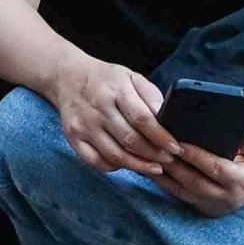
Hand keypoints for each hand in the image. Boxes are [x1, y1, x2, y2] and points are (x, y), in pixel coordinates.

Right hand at [48, 52, 183, 179]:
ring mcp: (84, 125)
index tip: (175, 147)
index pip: (142, 118)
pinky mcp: (73, 138)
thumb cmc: (106, 79)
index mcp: (116, 90)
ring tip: (155, 168)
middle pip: (130, 140)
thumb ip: (150, 94)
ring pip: (114, 155)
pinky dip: (114, 167)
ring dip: (138, 165)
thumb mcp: (130, 76)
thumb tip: (167, 116)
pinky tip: (127, 164)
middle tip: (169, 159)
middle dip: (153, 154)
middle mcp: (98, 109)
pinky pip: (95, 161)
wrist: (68, 78)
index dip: (161, 136)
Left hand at [157, 131, 243, 218]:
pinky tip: (150, 167)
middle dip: (173, 165)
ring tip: (146, 156)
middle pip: (194, 181)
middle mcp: (226, 199)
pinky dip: (164, 182)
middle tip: (154, 147)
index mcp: (242, 182)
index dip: (196, 156)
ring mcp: (213, 207)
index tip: (178, 142)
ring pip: (182, 191)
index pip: (216, 168)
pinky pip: (179, 195)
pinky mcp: (202, 209)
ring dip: (163, 175)